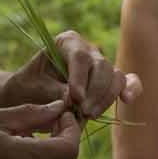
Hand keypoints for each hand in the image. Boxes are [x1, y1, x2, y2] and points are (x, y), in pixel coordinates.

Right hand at [0, 102, 82, 158]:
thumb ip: (31, 114)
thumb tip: (59, 107)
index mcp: (19, 158)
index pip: (68, 149)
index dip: (71, 128)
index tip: (61, 112)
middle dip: (61, 137)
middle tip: (48, 116)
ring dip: (48, 149)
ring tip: (29, 128)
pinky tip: (15, 143)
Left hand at [2, 33, 143, 119]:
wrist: (28, 98)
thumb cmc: (27, 89)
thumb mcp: (33, 88)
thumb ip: (53, 92)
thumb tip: (72, 99)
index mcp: (67, 42)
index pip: (80, 56)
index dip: (80, 77)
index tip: (75, 98)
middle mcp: (88, 49)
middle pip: (101, 66)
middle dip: (94, 91)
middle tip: (83, 112)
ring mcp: (100, 65)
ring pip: (114, 76)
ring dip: (106, 98)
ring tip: (90, 115)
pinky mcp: (109, 81)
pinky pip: (125, 82)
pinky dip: (130, 89)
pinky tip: (128, 100)